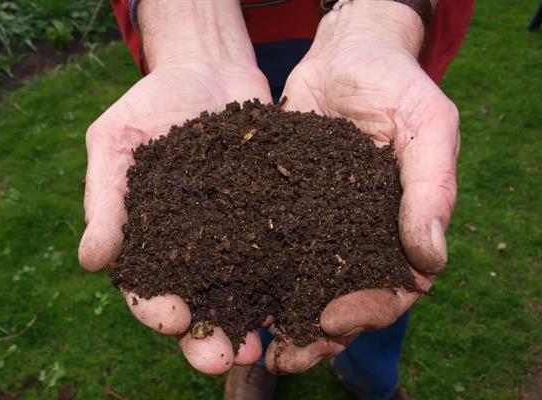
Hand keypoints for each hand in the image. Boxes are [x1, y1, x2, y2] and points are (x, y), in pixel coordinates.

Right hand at [78, 1, 270, 374]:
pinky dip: (290, 281)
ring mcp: (235, 236)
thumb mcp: (115, 141)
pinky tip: (303, 300)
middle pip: (199, 304)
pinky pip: (281, 254)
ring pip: (243, 292)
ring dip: (251, 323)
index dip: (156, 309)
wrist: (207, 69)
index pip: (147, 287)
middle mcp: (193, 249)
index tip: (172, 319)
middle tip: (223, 358)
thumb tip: (91, 261)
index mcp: (149, 240)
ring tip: (263, 347)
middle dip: (208, 337)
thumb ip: (105, 199)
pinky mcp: (272, 218)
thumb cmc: (151, 103)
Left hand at [264, 1, 458, 372]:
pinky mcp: (281, 208)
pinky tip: (225, 293)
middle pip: (341, 300)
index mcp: (399, 228)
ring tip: (249, 342)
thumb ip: (432, 187)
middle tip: (283, 357)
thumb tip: (431, 260)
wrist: (344, 54)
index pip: (392, 289)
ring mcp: (318, 225)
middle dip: (314, 334)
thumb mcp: (426, 124)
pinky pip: (266, 248)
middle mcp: (358, 235)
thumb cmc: (394, 83)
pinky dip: (249, 274)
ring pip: (300, 284)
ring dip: (278, 317)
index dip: (366, 312)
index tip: (332, 320)